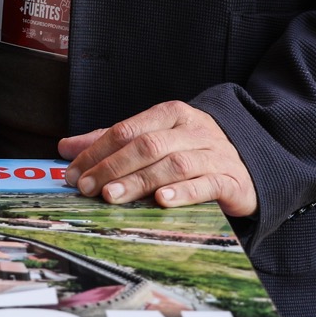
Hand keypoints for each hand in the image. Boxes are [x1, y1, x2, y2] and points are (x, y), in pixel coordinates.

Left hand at [59, 100, 257, 217]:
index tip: (73, 173)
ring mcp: (213, 153)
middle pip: (147, 145)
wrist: (249, 163)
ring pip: (172, 164)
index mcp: (170, 115)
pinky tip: (162, 201)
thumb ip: (111, 143)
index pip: (127, 129)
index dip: (97, 151)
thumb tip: (66, 147)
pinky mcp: (231, 179)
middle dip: (112, 167)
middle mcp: (192, 130)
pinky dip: (183, 192)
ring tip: (113, 196)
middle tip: (87, 188)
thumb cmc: (192, 152)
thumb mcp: (153, 139)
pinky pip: (206, 184)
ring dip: (140, 181)